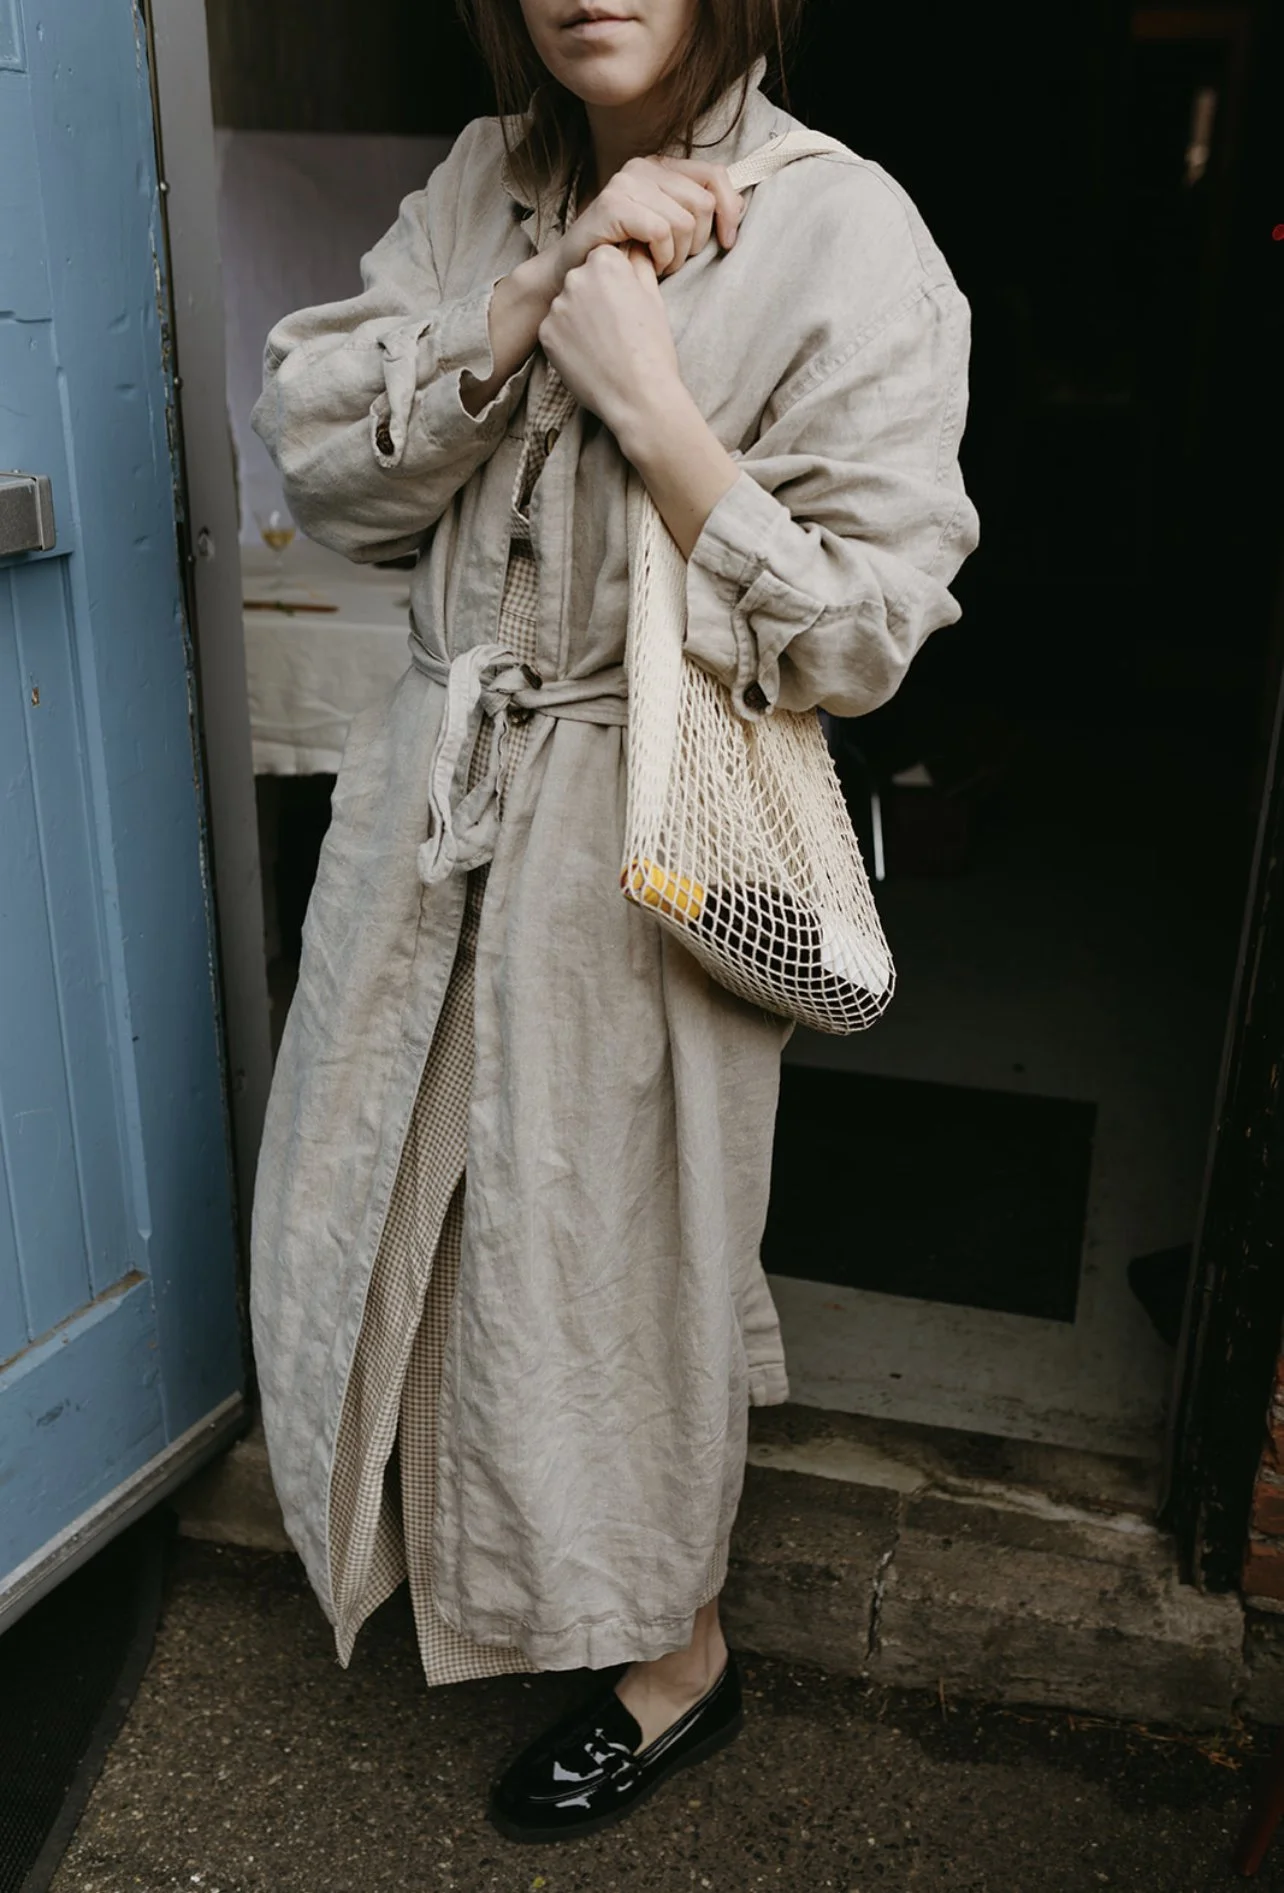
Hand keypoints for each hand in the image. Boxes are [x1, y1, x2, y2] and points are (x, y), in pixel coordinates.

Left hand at [538, 243, 679, 445]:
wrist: (638, 396)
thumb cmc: (652, 348)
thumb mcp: (653, 297)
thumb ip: (639, 266)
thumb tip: (634, 249)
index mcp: (605, 261)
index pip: (603, 260)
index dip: (615, 284)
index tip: (624, 306)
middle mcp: (576, 276)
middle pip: (582, 280)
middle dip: (593, 298)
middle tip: (613, 328)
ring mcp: (558, 305)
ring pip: (567, 306)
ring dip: (579, 320)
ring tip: (601, 345)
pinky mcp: (546, 333)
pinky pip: (555, 331)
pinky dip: (567, 341)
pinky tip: (587, 356)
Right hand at [551, 156, 743, 286]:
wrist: (574, 272)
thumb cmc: (625, 254)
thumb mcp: (667, 230)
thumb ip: (697, 212)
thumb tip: (739, 208)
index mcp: (660, 167)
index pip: (715, 175)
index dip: (730, 210)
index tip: (727, 242)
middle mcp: (643, 167)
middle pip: (703, 203)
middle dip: (697, 243)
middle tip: (675, 260)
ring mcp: (626, 182)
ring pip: (685, 221)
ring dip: (678, 256)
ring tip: (660, 265)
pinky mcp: (613, 204)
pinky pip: (661, 232)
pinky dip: (662, 256)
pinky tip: (649, 265)